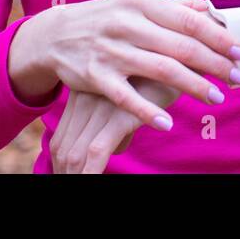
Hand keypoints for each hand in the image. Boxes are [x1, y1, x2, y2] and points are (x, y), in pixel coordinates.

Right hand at [8, 0, 239, 128]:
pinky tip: (168, 122)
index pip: (188, 20)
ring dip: (192, 86)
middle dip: (213, 63)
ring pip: (159, 70)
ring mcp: (110, 50)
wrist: (55, 35)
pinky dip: (147, 111)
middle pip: (180, 46)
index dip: (218, 36)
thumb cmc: (108, 18)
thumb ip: (173, 7)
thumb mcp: (137, 4)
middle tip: (236, 77)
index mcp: (142, 2)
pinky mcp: (94, 76)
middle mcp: (127, 24)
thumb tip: (208, 7)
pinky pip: (126, 97)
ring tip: (216, 97)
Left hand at [50, 75, 179, 173]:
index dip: (62, 164)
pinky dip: (94, 171)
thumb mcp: (126, 95)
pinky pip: (98, 152)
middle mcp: (85, 99)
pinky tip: (102, 179)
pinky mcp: (119, 113)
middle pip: (64, 149)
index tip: (70, 175)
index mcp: (82, 93)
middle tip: (76, 183)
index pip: (61, 139)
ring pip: (77, 154)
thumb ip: (115, 119)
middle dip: (68, 173)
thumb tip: (116, 147)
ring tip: (87, 184)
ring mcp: (100, 106)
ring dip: (79, 176)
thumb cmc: (156, 77)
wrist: (179, 54)